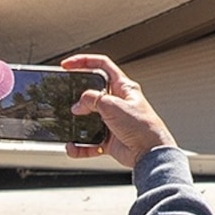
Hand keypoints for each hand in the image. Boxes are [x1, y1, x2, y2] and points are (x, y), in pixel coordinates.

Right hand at [62, 53, 172, 169]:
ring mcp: (113, 121)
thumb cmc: (142, 126)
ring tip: (68, 125)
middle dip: (76, 95)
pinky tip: (74, 147)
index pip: (102, 65)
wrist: (150, 153)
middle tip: (63, 97)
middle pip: (92, 92)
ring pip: (88, 118)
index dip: (84, 61)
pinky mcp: (109, 139)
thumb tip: (78, 105)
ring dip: (76, 123)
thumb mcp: (113, 105)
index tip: (67, 65)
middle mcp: (118, 103)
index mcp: (123, 87)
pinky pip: (89, 142)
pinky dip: (80, 146)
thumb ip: (92, 100)